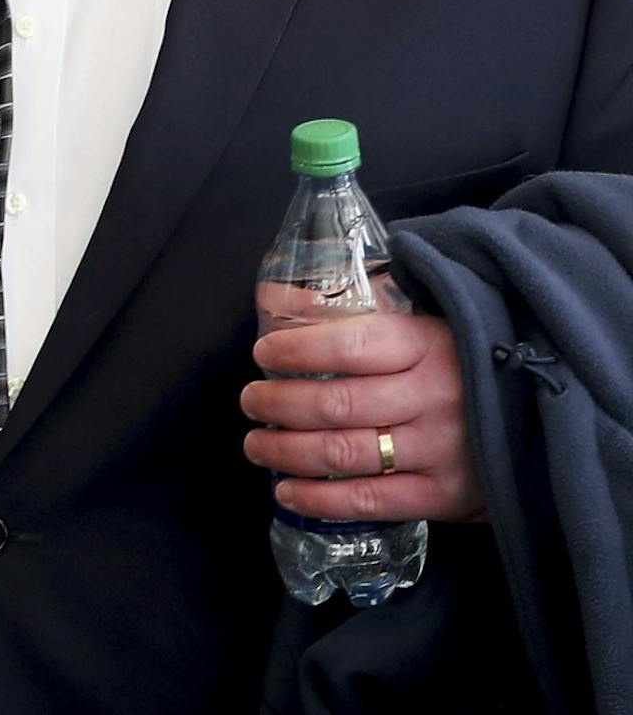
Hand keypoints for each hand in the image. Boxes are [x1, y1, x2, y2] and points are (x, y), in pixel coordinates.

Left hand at [240, 312, 486, 523]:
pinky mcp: (446, 496)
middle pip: (338, 403)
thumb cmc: (462, 363)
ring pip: (346, 453)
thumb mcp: (417, 324)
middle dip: (279, 404)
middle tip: (250, 402)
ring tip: (256, 445)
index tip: (263, 354)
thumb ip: (343, 311)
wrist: (546, 416)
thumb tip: (273, 296)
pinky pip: (371, 501)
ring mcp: (441, 449)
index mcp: (428, 345)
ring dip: (288, 452)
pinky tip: (287, 492)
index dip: (297, 350)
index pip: (351, 344)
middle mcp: (434, 397)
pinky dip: (321, 500)